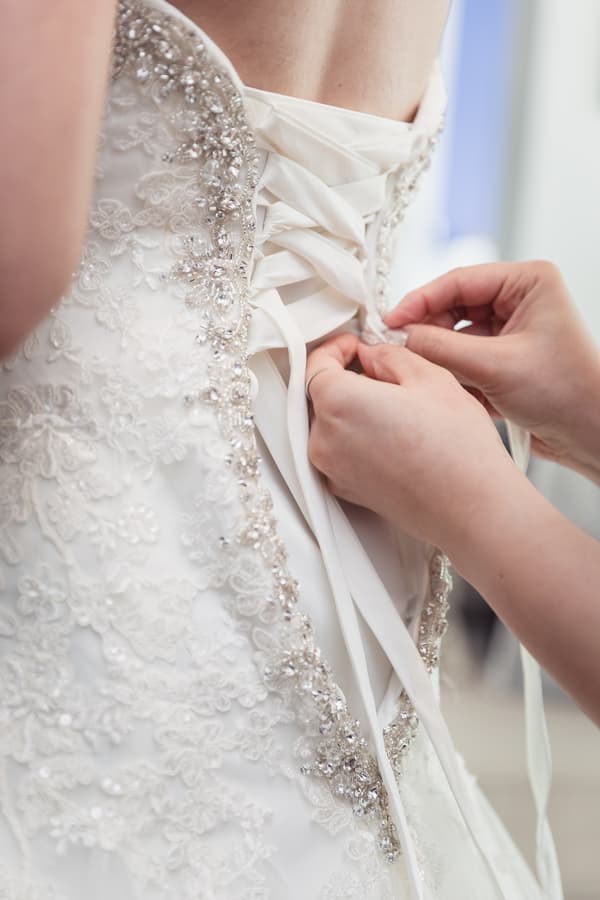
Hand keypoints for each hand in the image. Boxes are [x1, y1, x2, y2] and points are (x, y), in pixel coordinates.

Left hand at [306, 333, 519, 550]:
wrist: (472, 507)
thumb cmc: (457, 447)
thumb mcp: (429, 377)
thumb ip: (389, 357)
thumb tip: (371, 356)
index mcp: (338, 403)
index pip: (317, 364)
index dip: (336, 347)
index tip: (355, 343)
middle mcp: (324, 439)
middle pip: (321, 396)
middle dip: (346, 377)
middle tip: (382, 370)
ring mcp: (332, 470)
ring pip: (330, 424)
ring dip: (352, 409)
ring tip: (394, 405)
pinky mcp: (346, 490)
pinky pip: (340, 452)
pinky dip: (357, 436)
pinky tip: (393, 435)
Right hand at [385, 261, 599, 481]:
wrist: (590, 435)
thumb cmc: (565, 394)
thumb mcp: (495, 367)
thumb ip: (441, 349)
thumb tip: (399, 337)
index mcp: (528, 282)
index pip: (459, 281)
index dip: (419, 301)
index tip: (389, 321)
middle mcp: (519, 300)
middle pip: (452, 307)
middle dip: (428, 332)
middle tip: (398, 351)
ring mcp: (510, 329)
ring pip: (454, 335)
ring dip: (440, 358)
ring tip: (426, 377)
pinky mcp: (503, 357)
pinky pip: (463, 358)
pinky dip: (453, 375)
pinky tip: (450, 391)